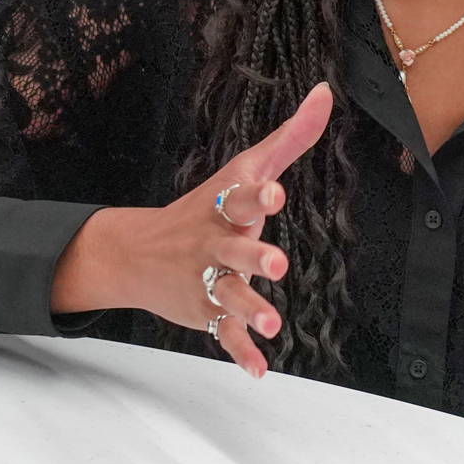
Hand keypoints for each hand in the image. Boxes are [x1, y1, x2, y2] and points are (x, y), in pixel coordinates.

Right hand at [51, 82, 333, 377]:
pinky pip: (223, 334)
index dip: (258, 196)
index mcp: (226, 207)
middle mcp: (214, 244)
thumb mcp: (246, 168)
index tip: (276, 194)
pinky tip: (259, 370)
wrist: (137, 252)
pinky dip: (239, 352)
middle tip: (275, 265)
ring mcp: (207, 280)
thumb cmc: (209, 206)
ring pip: (228, 296)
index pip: (242, 198)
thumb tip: (325, 93)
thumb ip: (291, 136)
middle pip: (234, 251)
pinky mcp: (205, 312)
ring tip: (272, 324)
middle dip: (253, 258)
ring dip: (249, 310)